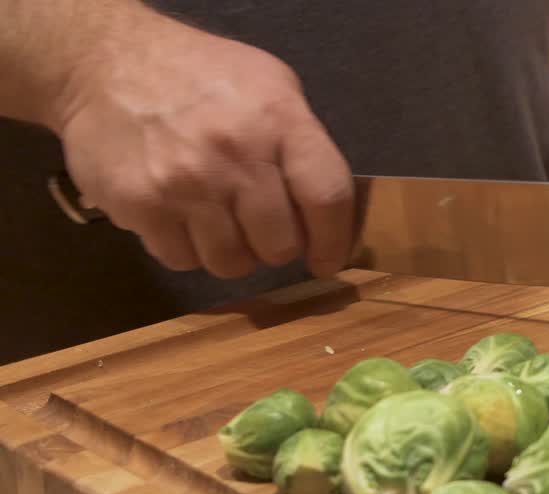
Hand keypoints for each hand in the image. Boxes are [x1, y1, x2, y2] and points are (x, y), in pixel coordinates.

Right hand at [51, 15, 354, 278]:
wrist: (103, 64)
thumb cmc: (200, 76)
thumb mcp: (270, 86)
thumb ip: (302, 143)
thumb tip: (327, 210)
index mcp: (279, 121)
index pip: (328, 198)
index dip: (334, 241)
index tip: (326, 259)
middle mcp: (236, 154)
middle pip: (280, 244)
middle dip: (276, 246)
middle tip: (260, 228)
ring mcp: (186, 184)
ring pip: (231, 263)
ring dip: (231, 252)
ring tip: (218, 220)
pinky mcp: (142, 205)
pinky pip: (182, 260)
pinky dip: (187, 249)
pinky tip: (180, 216)